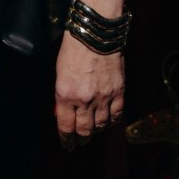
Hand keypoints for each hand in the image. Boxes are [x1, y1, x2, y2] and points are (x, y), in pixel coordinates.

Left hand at [55, 31, 124, 149]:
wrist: (96, 33)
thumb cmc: (73, 48)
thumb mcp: (60, 72)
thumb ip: (63, 94)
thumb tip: (65, 111)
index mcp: (65, 94)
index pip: (65, 126)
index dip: (66, 139)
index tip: (67, 145)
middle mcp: (84, 100)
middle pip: (84, 130)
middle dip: (81, 139)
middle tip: (79, 143)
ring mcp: (103, 98)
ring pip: (101, 126)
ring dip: (96, 131)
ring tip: (92, 133)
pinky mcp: (118, 92)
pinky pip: (116, 115)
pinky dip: (111, 122)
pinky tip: (108, 122)